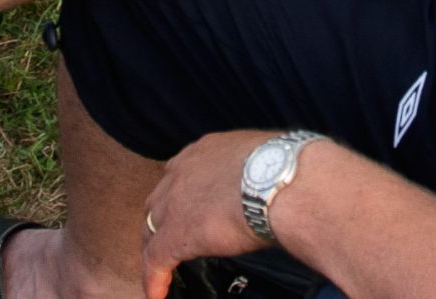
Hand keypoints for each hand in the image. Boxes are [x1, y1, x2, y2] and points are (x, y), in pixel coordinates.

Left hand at [141, 131, 272, 297]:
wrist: (278, 184)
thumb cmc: (284, 171)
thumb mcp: (261, 161)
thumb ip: (252, 175)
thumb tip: (265, 191)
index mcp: (206, 151)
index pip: (181, 174)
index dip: (180, 195)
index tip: (187, 208)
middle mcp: (183, 172)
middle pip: (159, 201)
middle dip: (160, 221)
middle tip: (169, 240)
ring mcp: (174, 202)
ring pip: (151, 230)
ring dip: (154, 249)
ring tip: (160, 270)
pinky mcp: (175, 234)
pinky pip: (155, 260)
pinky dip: (154, 279)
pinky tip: (157, 294)